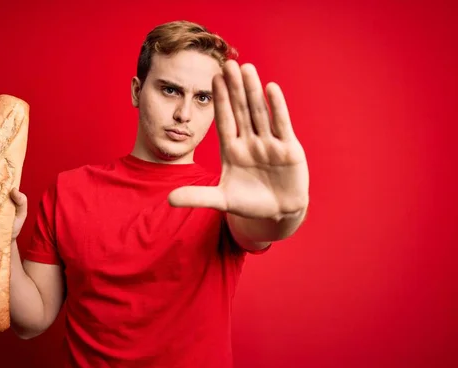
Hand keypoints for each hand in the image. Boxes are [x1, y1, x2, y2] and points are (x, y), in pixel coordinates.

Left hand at [168, 60, 308, 219]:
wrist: (277, 213)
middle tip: (227, 63)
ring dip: (253, 91)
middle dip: (234, 88)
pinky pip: (281, 124)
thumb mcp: (221, 200)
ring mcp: (269, 143)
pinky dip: (277, 107)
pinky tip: (271, 88)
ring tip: (246, 68)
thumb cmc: (249, 204)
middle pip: (240, 110)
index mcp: (232, 150)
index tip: (212, 78)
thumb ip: (196, 197)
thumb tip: (168, 199)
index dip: (219, 100)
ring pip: (259, 113)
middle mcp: (250, 142)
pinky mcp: (289, 149)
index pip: (224, 120)